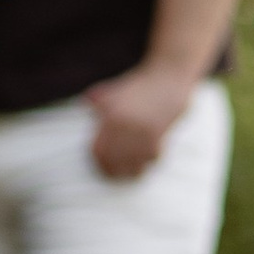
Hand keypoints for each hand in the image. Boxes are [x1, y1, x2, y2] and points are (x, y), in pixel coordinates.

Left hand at [85, 55, 197, 179]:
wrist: (168, 80)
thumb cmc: (138, 86)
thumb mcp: (113, 89)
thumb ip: (96, 98)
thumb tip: (84, 104)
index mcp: (112, 116)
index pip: (99, 151)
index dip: (97, 161)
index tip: (97, 164)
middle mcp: (128, 127)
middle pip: (114, 162)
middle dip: (111, 170)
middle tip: (110, 173)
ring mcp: (145, 134)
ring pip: (133, 165)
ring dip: (128, 171)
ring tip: (124, 172)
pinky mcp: (160, 137)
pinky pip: (150, 159)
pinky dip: (145, 163)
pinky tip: (141, 163)